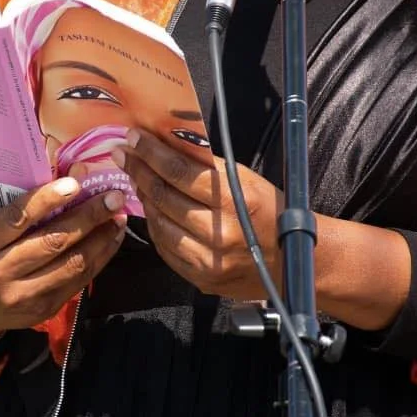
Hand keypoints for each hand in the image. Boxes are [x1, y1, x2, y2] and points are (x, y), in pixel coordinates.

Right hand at [0, 175, 127, 344]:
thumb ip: (22, 206)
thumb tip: (72, 174)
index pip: (17, 218)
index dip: (48, 199)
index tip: (76, 183)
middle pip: (53, 241)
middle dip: (89, 217)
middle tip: (114, 196)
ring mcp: (22, 296)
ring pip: (72, 264)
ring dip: (101, 238)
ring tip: (119, 217)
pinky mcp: (42, 312)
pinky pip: (78, 282)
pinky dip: (99, 259)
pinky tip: (111, 240)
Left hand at [112, 128, 283, 300]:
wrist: (292, 264)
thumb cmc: (270, 213)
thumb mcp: (246, 181)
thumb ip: (208, 166)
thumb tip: (168, 143)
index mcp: (236, 201)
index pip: (181, 172)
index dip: (152, 153)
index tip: (133, 138)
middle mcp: (220, 233)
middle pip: (164, 197)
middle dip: (139, 171)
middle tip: (123, 155)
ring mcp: (208, 260)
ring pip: (159, 224)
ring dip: (143, 198)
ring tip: (137, 179)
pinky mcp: (200, 278)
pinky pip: (166, 248)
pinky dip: (155, 226)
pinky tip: (152, 209)